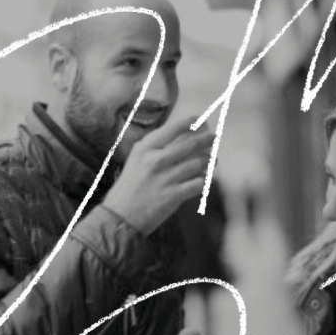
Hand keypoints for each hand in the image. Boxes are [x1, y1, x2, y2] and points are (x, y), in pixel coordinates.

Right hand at [101, 115, 213, 234]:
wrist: (121, 215)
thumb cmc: (131, 185)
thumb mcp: (136, 159)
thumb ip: (154, 146)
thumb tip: (179, 132)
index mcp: (145, 149)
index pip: (172, 128)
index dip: (189, 122)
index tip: (199, 118)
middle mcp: (155, 161)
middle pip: (191, 144)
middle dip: (207, 139)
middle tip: (214, 137)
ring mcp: (165, 178)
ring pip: (199, 163)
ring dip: (210, 161)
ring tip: (214, 160)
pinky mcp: (174, 196)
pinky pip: (199, 183)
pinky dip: (205, 180)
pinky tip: (205, 178)